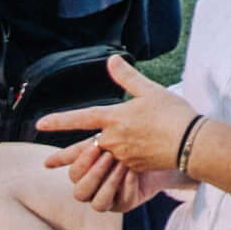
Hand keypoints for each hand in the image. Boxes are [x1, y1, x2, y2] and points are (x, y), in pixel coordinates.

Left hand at [41, 54, 195, 204]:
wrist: (191, 143)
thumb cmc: (172, 113)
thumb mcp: (150, 90)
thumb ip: (127, 77)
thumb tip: (111, 61)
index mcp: (115, 118)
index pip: (81, 118)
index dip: (60, 120)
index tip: (40, 124)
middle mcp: (114, 140)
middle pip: (85, 147)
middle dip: (64, 156)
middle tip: (46, 163)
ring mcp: (124, 156)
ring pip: (103, 157)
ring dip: (93, 159)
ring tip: (77, 168)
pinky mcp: (134, 167)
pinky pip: (120, 165)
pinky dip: (117, 163)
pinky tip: (121, 163)